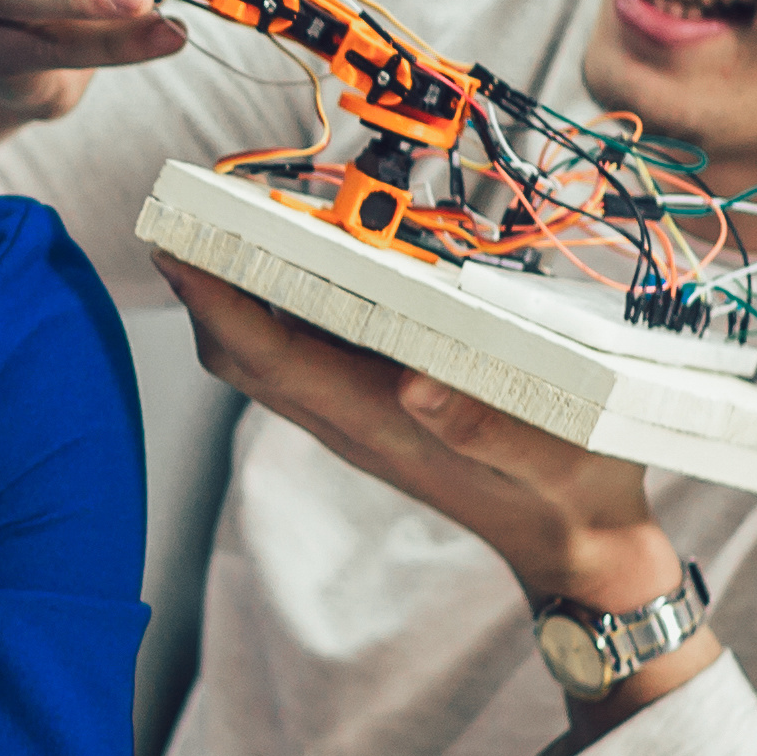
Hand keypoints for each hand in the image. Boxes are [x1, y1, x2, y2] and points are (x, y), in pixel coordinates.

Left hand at [154, 256, 693, 631]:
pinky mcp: (377, 410)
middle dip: (207, 286)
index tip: (178, 242)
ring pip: (267, 354)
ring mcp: (358, 417)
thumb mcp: (551, 459)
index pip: (269, 358)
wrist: (579, 548)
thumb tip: (415, 383)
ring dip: (239, 291)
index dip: (216, 301)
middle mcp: (351, 420)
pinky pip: (305, 356)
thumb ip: (485, 426)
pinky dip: (285, 305)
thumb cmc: (572, 496)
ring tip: (232, 217)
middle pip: (244, 353)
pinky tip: (309, 261)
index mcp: (378, 423)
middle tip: (191, 207)